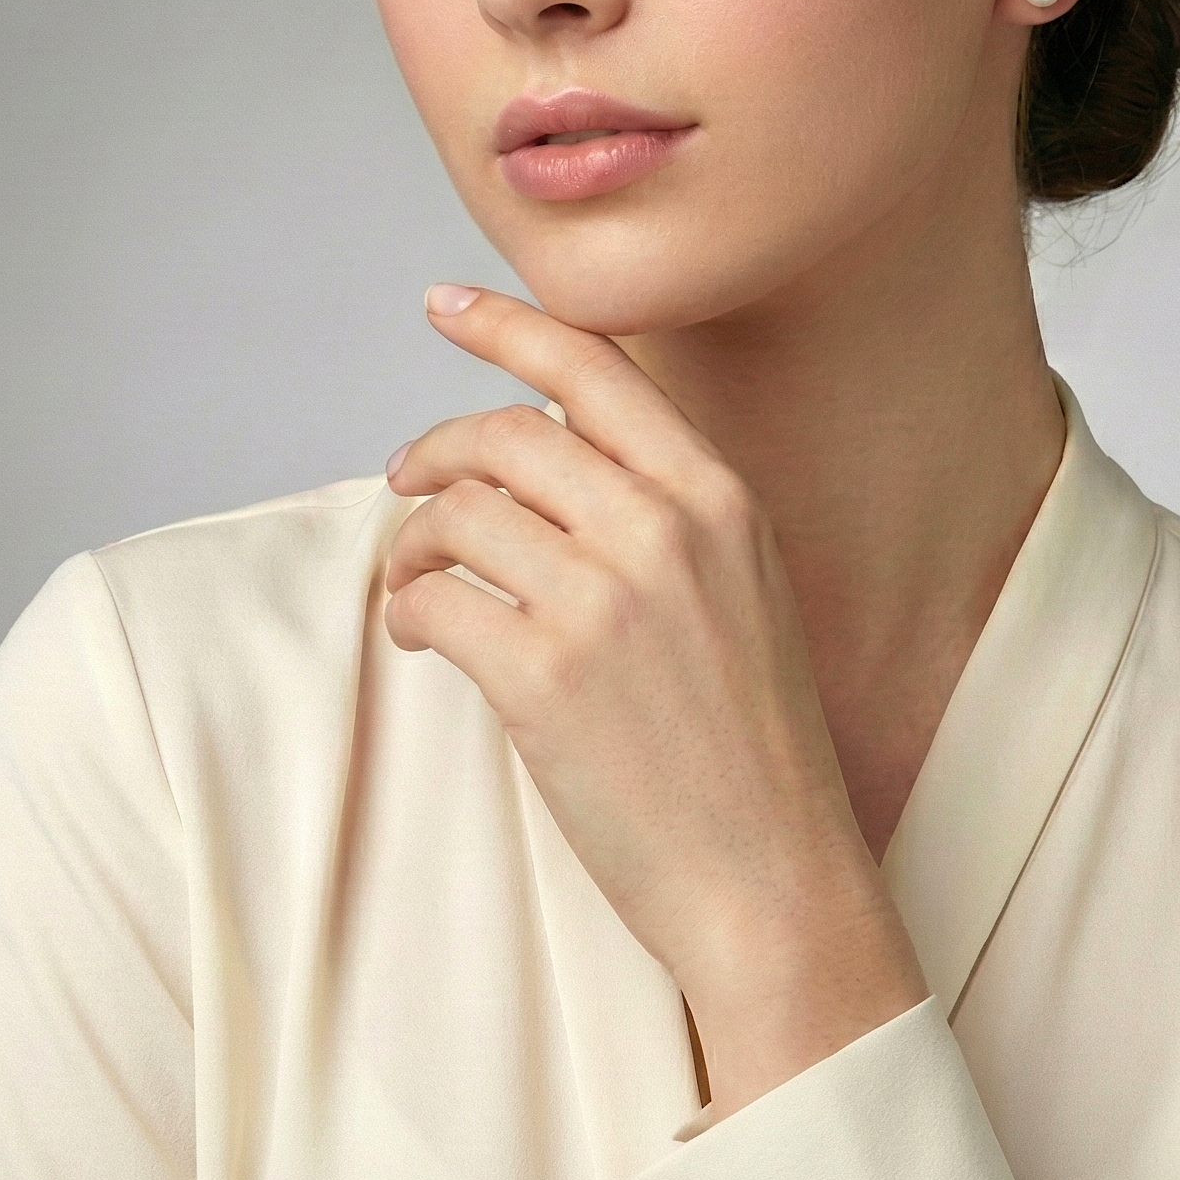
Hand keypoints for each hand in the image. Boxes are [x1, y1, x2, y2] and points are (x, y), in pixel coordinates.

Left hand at [383, 284, 929, 1121]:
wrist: (773, 875)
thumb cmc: (754, 741)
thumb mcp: (744, 589)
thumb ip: (666, 512)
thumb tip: (549, 454)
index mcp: (720, 497)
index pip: (595, 367)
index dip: (508, 325)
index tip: (445, 304)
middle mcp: (664, 529)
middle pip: (507, 432)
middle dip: (437, 448)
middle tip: (405, 478)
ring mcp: (604, 600)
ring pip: (459, 513)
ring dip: (413, 540)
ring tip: (414, 578)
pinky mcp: (544, 677)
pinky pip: (434, 601)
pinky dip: (407, 609)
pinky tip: (420, 632)